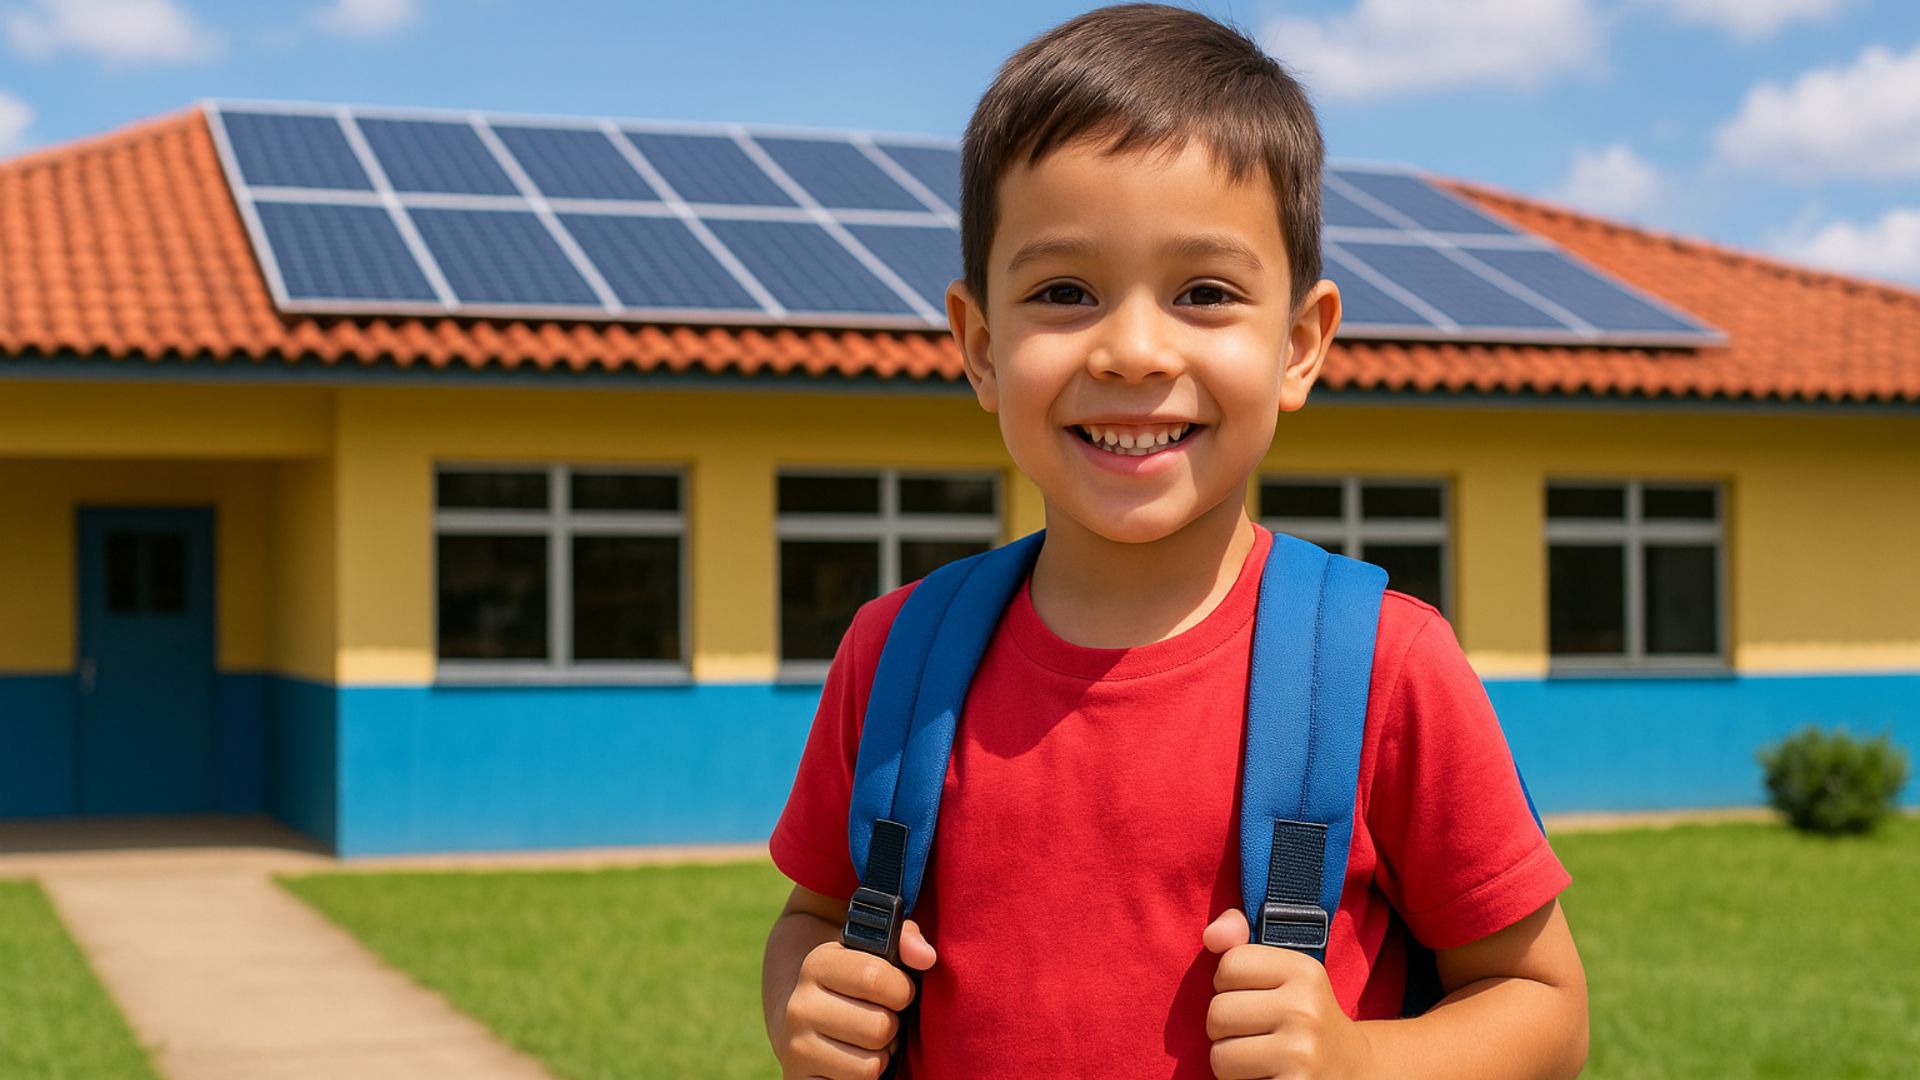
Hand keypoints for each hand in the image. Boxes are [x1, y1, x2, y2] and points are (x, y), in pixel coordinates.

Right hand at [774, 918, 936, 1079]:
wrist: (800, 1016)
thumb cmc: (852, 983)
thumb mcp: (872, 952)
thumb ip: (905, 941)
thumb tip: (926, 957)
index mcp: (818, 964)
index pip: (876, 978)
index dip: (901, 989)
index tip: (898, 992)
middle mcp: (801, 1006)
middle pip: (879, 1027)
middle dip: (891, 1026)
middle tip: (881, 1019)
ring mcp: (797, 1046)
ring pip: (870, 1065)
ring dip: (880, 1056)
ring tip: (868, 1041)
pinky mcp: (798, 1079)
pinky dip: (864, 1079)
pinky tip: (854, 1061)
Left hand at [1202, 909, 1372, 1079]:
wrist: (1353, 1070)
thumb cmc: (1303, 1014)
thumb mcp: (1284, 970)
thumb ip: (1240, 940)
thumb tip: (1211, 936)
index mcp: (1304, 971)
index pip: (1229, 966)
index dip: (1231, 985)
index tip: (1257, 996)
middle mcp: (1306, 1011)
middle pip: (1218, 1013)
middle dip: (1227, 1028)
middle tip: (1258, 1033)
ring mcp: (1301, 1055)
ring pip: (1220, 1056)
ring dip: (1232, 1062)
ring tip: (1262, 1057)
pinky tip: (1269, 1076)